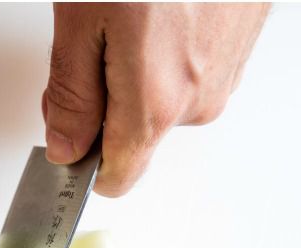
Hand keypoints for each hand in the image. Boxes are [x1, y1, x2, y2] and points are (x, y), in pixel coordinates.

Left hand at [42, 2, 268, 195]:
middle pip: (135, 135)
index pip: (115, 177)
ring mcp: (222, 81)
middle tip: (88, 39)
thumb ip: (72, 94)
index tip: (62, 127)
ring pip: (163, 102)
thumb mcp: (82, 18)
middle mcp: (196, 105)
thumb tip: (65, 146)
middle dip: (105, 101)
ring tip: (133, 14)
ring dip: (139, 71)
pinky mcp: (237, 55)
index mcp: (153, 105)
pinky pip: (191, 74)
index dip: (79, 156)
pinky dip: (169, 51)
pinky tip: (161, 11)